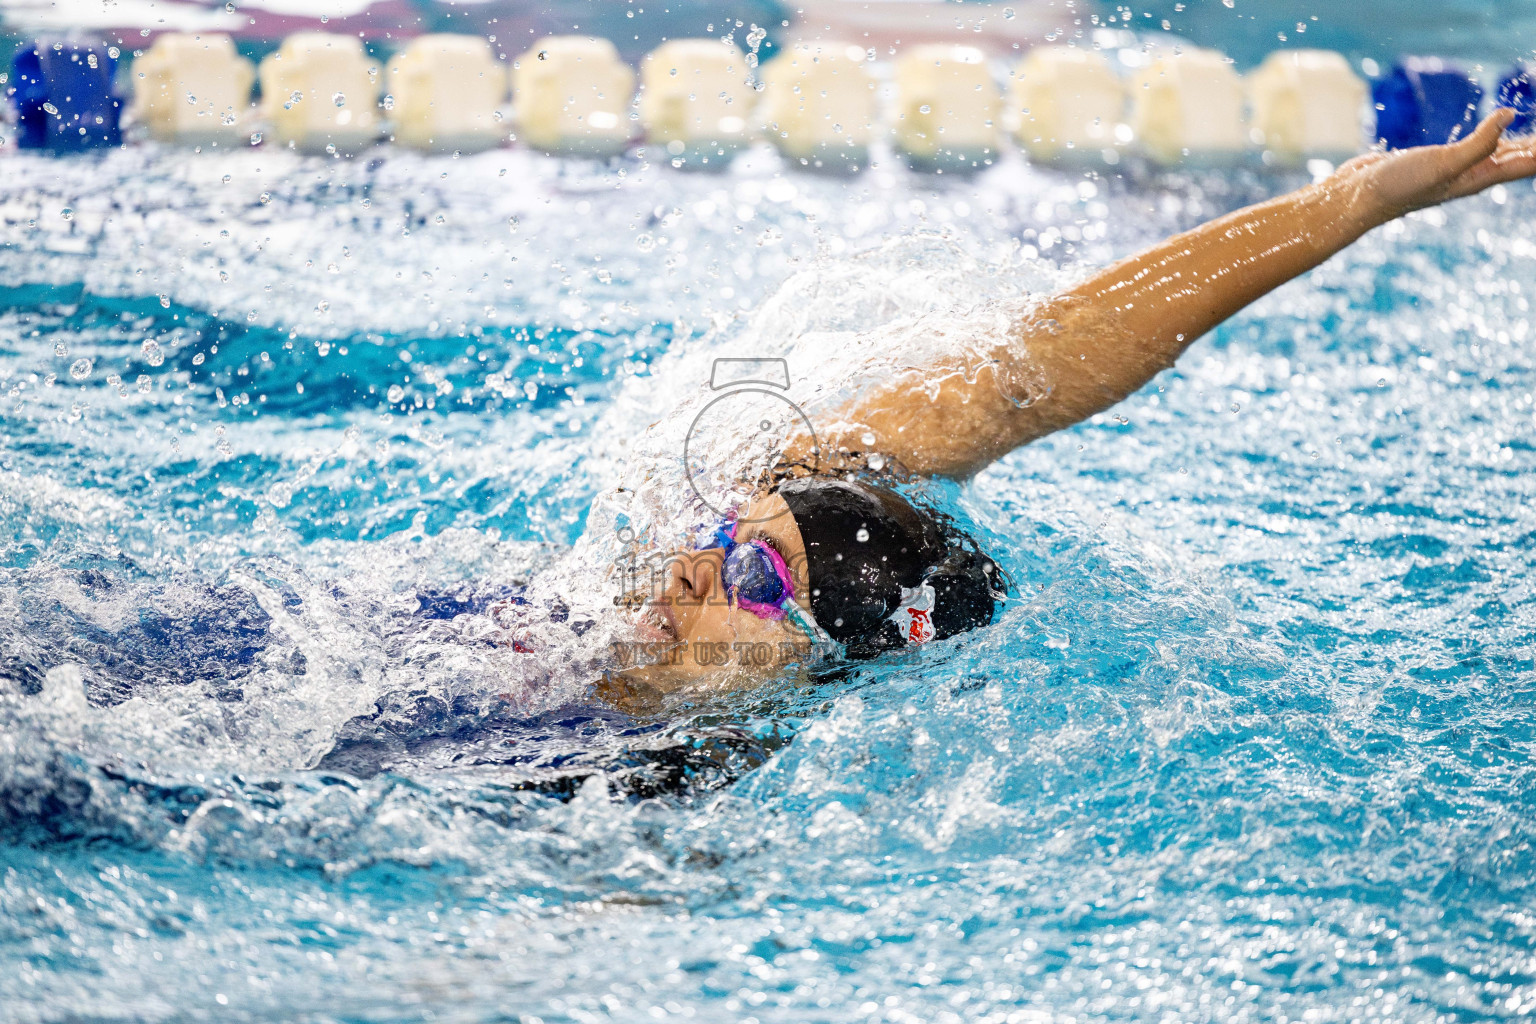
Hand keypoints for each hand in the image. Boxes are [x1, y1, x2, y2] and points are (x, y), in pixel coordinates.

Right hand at [1335, 108, 1535, 228]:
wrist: (1355, 199)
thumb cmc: (1397, 186)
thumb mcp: (1443, 164)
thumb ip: (1479, 142)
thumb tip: (1511, 115)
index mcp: (1477, 179)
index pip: (1527, 164)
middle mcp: (1469, 175)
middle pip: (1517, 159)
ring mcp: (1451, 168)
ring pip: (1498, 151)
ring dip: (1520, 141)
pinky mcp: (1434, 159)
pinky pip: (1473, 144)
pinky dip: (1491, 134)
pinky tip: (1493, 128)